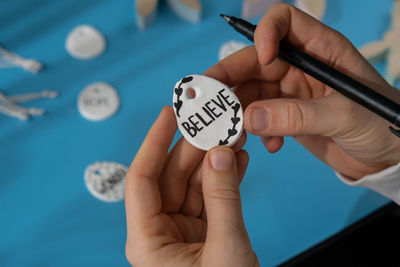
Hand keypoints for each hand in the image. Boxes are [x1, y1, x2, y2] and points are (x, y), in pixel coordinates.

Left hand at [125, 107, 258, 266]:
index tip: (169, 114)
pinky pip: (212, 196)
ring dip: (215, 159)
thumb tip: (220, 153)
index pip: (142, 179)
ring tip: (234, 134)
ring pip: (196, 183)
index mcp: (148, 240)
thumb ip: (224, 198)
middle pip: (173, 176)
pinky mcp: (204, 231)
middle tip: (214, 120)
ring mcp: (184, 230)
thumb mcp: (226, 249)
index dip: (154, 142)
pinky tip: (239, 158)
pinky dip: (226, 177)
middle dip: (196, 147)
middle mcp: (161, 232)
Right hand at [206, 3, 399, 178]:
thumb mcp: (344, 115)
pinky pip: (259, 117)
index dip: (266, 33)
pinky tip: (270, 146)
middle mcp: (300, 65)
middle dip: (231, 79)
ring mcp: (290, 91)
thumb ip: (297, 116)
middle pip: (254, 61)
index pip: (284, 21)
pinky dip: (257, 131)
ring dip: (240, 112)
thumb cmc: (381, 125)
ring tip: (236, 133)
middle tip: (208, 100)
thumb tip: (247, 118)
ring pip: (251, 92)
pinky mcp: (285, 116)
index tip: (260, 59)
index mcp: (320, 49)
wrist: (386, 158)